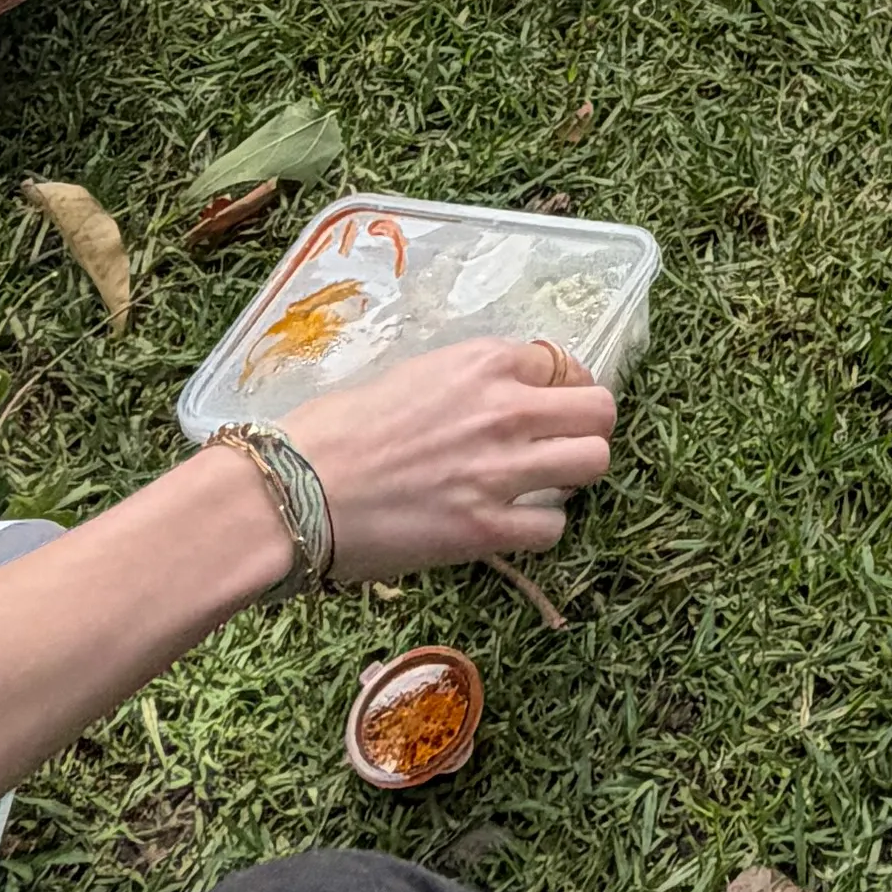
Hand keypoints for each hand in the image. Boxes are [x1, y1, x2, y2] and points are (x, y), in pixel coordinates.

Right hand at [280, 334, 618, 583]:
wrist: (292, 490)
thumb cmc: (332, 430)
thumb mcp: (410, 377)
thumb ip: (466, 384)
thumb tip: (495, 398)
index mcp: (482, 363)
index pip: (563, 364)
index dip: (560, 388)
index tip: (548, 405)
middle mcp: (504, 409)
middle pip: (599, 411)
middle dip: (585, 427)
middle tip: (559, 445)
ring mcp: (501, 470)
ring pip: (593, 463)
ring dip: (573, 475)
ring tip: (542, 484)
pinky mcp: (487, 529)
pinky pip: (554, 527)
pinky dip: (538, 528)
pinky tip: (510, 523)